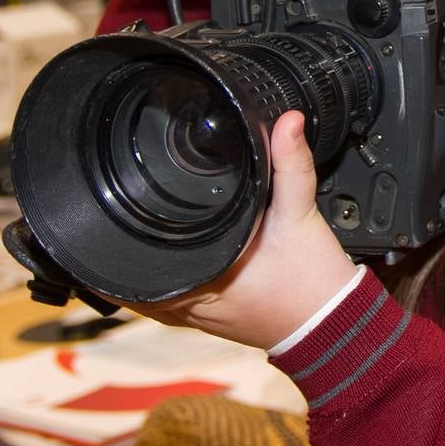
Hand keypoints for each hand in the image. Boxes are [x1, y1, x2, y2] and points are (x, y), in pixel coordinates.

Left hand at [126, 110, 358, 349]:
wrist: (333, 321)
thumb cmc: (313, 281)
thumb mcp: (301, 215)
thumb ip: (291, 166)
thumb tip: (288, 123)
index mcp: (202, 281)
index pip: (137, 263)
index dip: (119, 235)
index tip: (111, 208)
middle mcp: (191, 306)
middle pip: (136, 275)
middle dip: (129, 242)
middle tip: (120, 206)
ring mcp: (197, 317)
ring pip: (149, 289)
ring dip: (142, 263)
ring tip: (132, 229)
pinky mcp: (210, 317)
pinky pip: (171, 297)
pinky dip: (165, 276)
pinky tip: (167, 257)